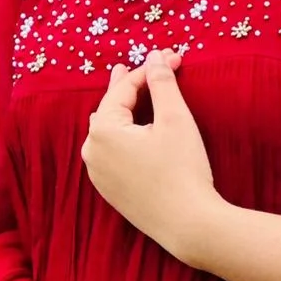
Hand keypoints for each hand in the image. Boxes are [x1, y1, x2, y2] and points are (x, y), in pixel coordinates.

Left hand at [82, 47, 221, 260]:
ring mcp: (98, 174)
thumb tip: (155, 56)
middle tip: (130, 68)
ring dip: (121, 113)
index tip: (173, 58)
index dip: (149, 71)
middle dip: (128, 88)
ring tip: (127, 98)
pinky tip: (129, 134)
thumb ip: (162, 84)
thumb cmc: (183, 169)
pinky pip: (111, 154)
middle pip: (109, 109)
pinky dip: (122, 137)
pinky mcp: (110, 191)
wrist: (188, 224)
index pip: (123, 90)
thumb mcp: (175, 119)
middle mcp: (92, 152)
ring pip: (107, 133)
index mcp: (103, 131)